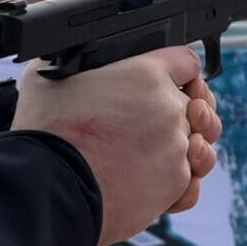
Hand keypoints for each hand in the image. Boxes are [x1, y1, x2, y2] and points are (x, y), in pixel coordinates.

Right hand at [11, 47, 221, 245]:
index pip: (187, 62)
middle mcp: (170, 108)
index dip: (182, 73)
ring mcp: (176, 147)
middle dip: (186, 113)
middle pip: (198, 105)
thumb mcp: (51, 75)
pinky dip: (180, 183)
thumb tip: (68, 59)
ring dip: (189, 148)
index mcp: (146, 73)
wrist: (50, 186)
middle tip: (162, 124)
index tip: (175, 83)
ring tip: (164, 152)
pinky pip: (192, 182)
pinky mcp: (175, 183)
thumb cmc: (46, 132)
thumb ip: (74, 61)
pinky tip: (161, 178)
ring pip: (201, 144)